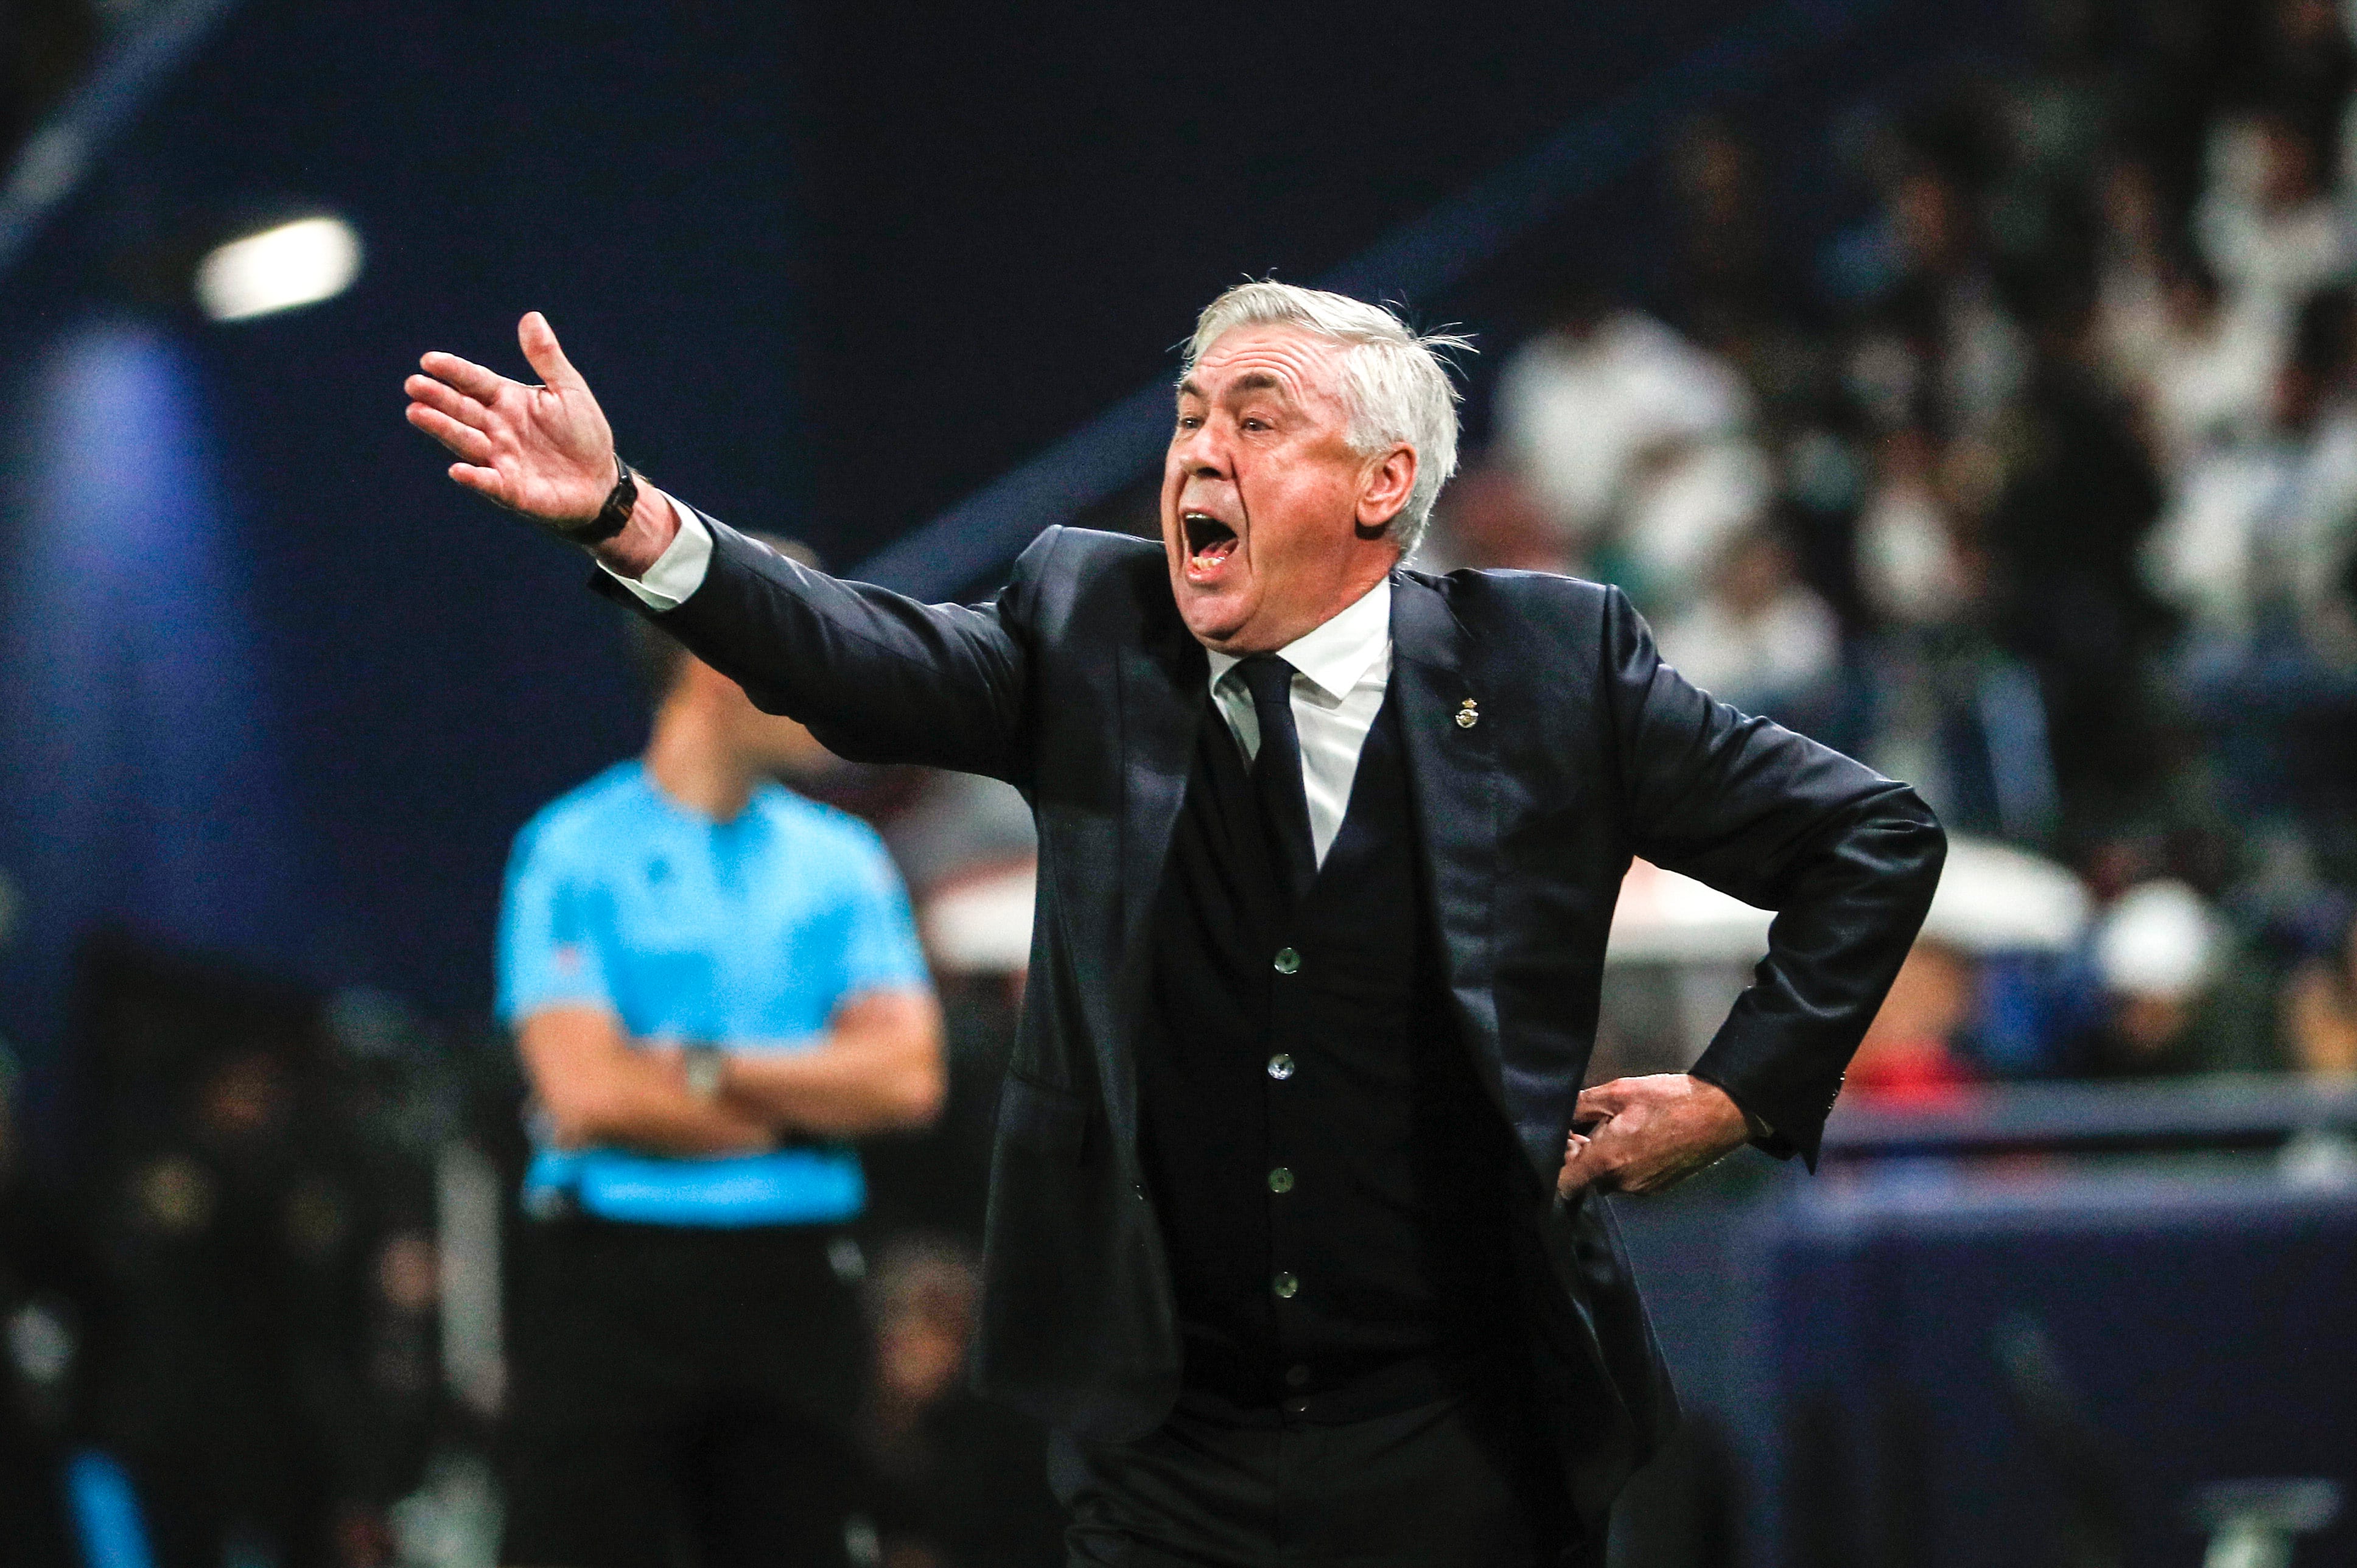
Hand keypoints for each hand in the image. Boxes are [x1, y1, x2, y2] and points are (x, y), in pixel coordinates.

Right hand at [405, 311, 616, 525]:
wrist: (600, 481)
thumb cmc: (582, 433)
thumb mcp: (568, 390)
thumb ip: (547, 358)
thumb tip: (532, 316)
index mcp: (507, 400)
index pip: (474, 381)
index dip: (453, 370)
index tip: (429, 360)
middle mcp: (496, 428)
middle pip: (462, 409)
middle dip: (438, 397)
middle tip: (413, 384)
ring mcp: (500, 459)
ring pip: (466, 441)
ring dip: (443, 429)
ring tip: (417, 413)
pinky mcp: (512, 490)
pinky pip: (490, 483)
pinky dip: (474, 478)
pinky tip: (457, 470)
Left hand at [1557, 1073, 1749, 1198]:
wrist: (1719, 1113)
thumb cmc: (1670, 1100)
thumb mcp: (1617, 1092)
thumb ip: (1580, 1105)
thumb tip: (1560, 1113)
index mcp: (1608, 1161)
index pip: (1564, 1183)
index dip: (1558, 1163)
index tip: (1566, 1141)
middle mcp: (1623, 1182)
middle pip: (1586, 1179)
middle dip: (1582, 1157)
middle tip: (1589, 1127)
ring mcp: (1643, 1188)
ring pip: (1608, 1179)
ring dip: (1605, 1160)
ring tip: (1618, 1129)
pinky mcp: (1659, 1187)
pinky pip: (1630, 1179)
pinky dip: (1626, 1163)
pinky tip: (1638, 1138)